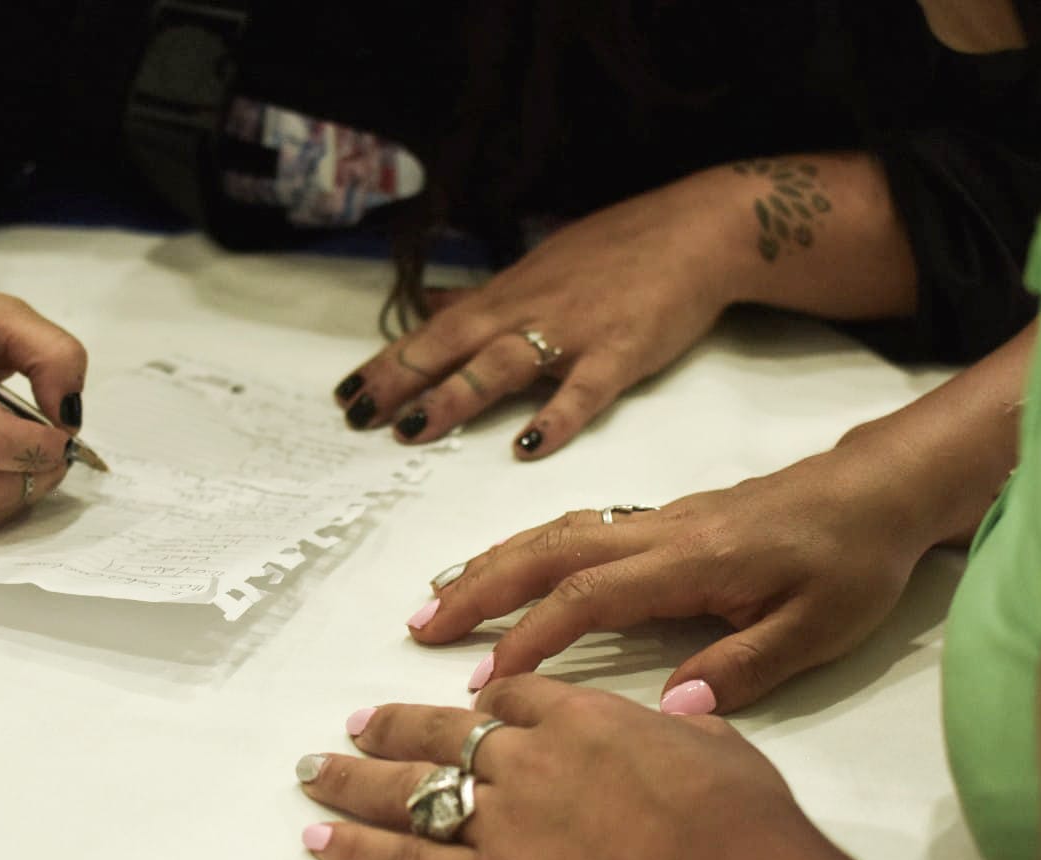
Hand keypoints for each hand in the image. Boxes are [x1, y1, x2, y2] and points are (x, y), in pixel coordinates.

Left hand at [296, 676, 833, 859]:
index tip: (465, 702)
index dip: (482, 700)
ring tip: (314, 769)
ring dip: (356, 778)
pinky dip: (360, 852)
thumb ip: (687, 726)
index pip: (512, 697)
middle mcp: (528, 758)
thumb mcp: (718, 747)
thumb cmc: (738, 817)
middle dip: (397, 725)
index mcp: (581, 718)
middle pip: (444, 733)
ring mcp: (502, 820)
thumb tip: (686, 708)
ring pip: (413, 788)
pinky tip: (320, 841)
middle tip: (359, 721)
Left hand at [331, 179, 740, 458]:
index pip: (433, 333)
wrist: (697, 232)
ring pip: (503, 365)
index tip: (344, 395)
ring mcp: (573, 333)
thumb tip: (434, 301)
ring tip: (415, 430)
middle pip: (452, 347)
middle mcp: (529, 312)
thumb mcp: (539, 265)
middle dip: (401, 381)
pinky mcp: (621, 353)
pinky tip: (529, 446)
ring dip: (456, 397)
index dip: (388, 363)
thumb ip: (484, 293)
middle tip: (358, 416)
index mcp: (507, 296)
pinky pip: (584, 391)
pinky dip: (556, 417)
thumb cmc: (618, 249)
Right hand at [406, 448, 933, 712]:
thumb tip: (666, 711)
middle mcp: (659, 530)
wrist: (875, 491)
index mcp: (691, 560)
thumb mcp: (816, 628)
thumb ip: (741, 668)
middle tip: (421, 625)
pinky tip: (504, 568)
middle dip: (481, 586)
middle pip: (549, 548)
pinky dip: (525, 547)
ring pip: (555, 530)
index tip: (490, 682)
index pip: (590, 594)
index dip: (535, 636)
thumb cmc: (850, 562)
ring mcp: (656, 518)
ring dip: (492, 561)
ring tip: (440, 597)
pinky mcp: (661, 519)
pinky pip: (574, 526)